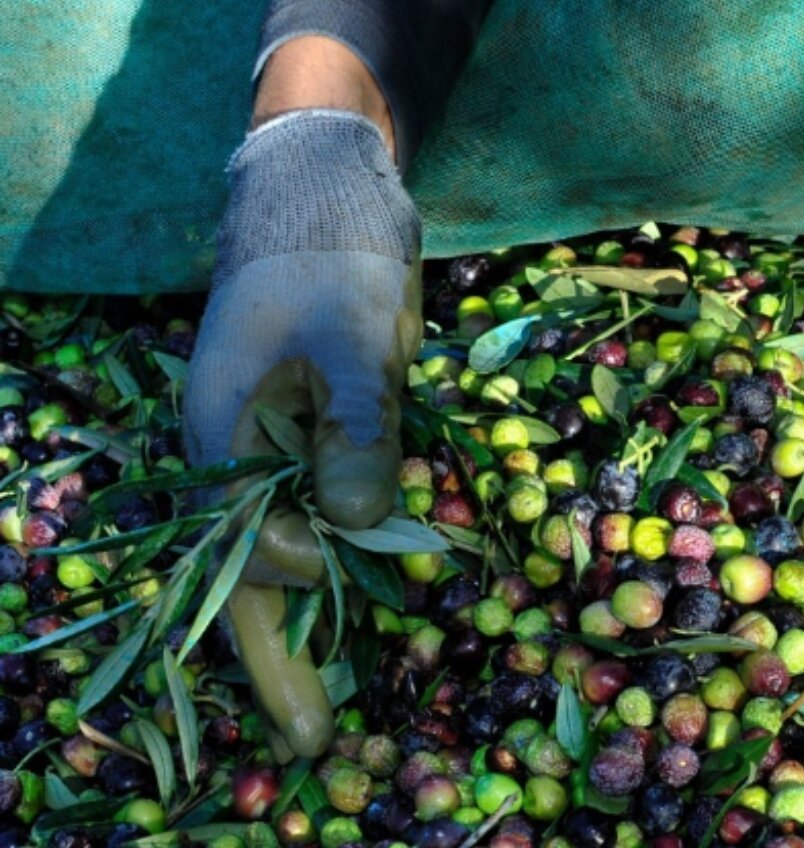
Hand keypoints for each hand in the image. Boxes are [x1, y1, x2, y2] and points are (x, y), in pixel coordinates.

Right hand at [185, 110, 420, 758]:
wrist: (331, 190)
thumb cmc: (328, 253)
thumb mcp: (351, 338)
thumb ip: (358, 432)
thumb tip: (359, 526)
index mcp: (223, 437)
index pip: (258, 542)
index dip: (305, 566)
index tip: (355, 553)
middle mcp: (243, 457)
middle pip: (254, 577)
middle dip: (282, 660)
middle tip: (316, 740)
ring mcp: (284, 449)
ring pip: (295, 555)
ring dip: (317, 623)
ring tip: (322, 710)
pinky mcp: (326, 435)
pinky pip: (331, 513)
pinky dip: (348, 561)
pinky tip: (363, 610)